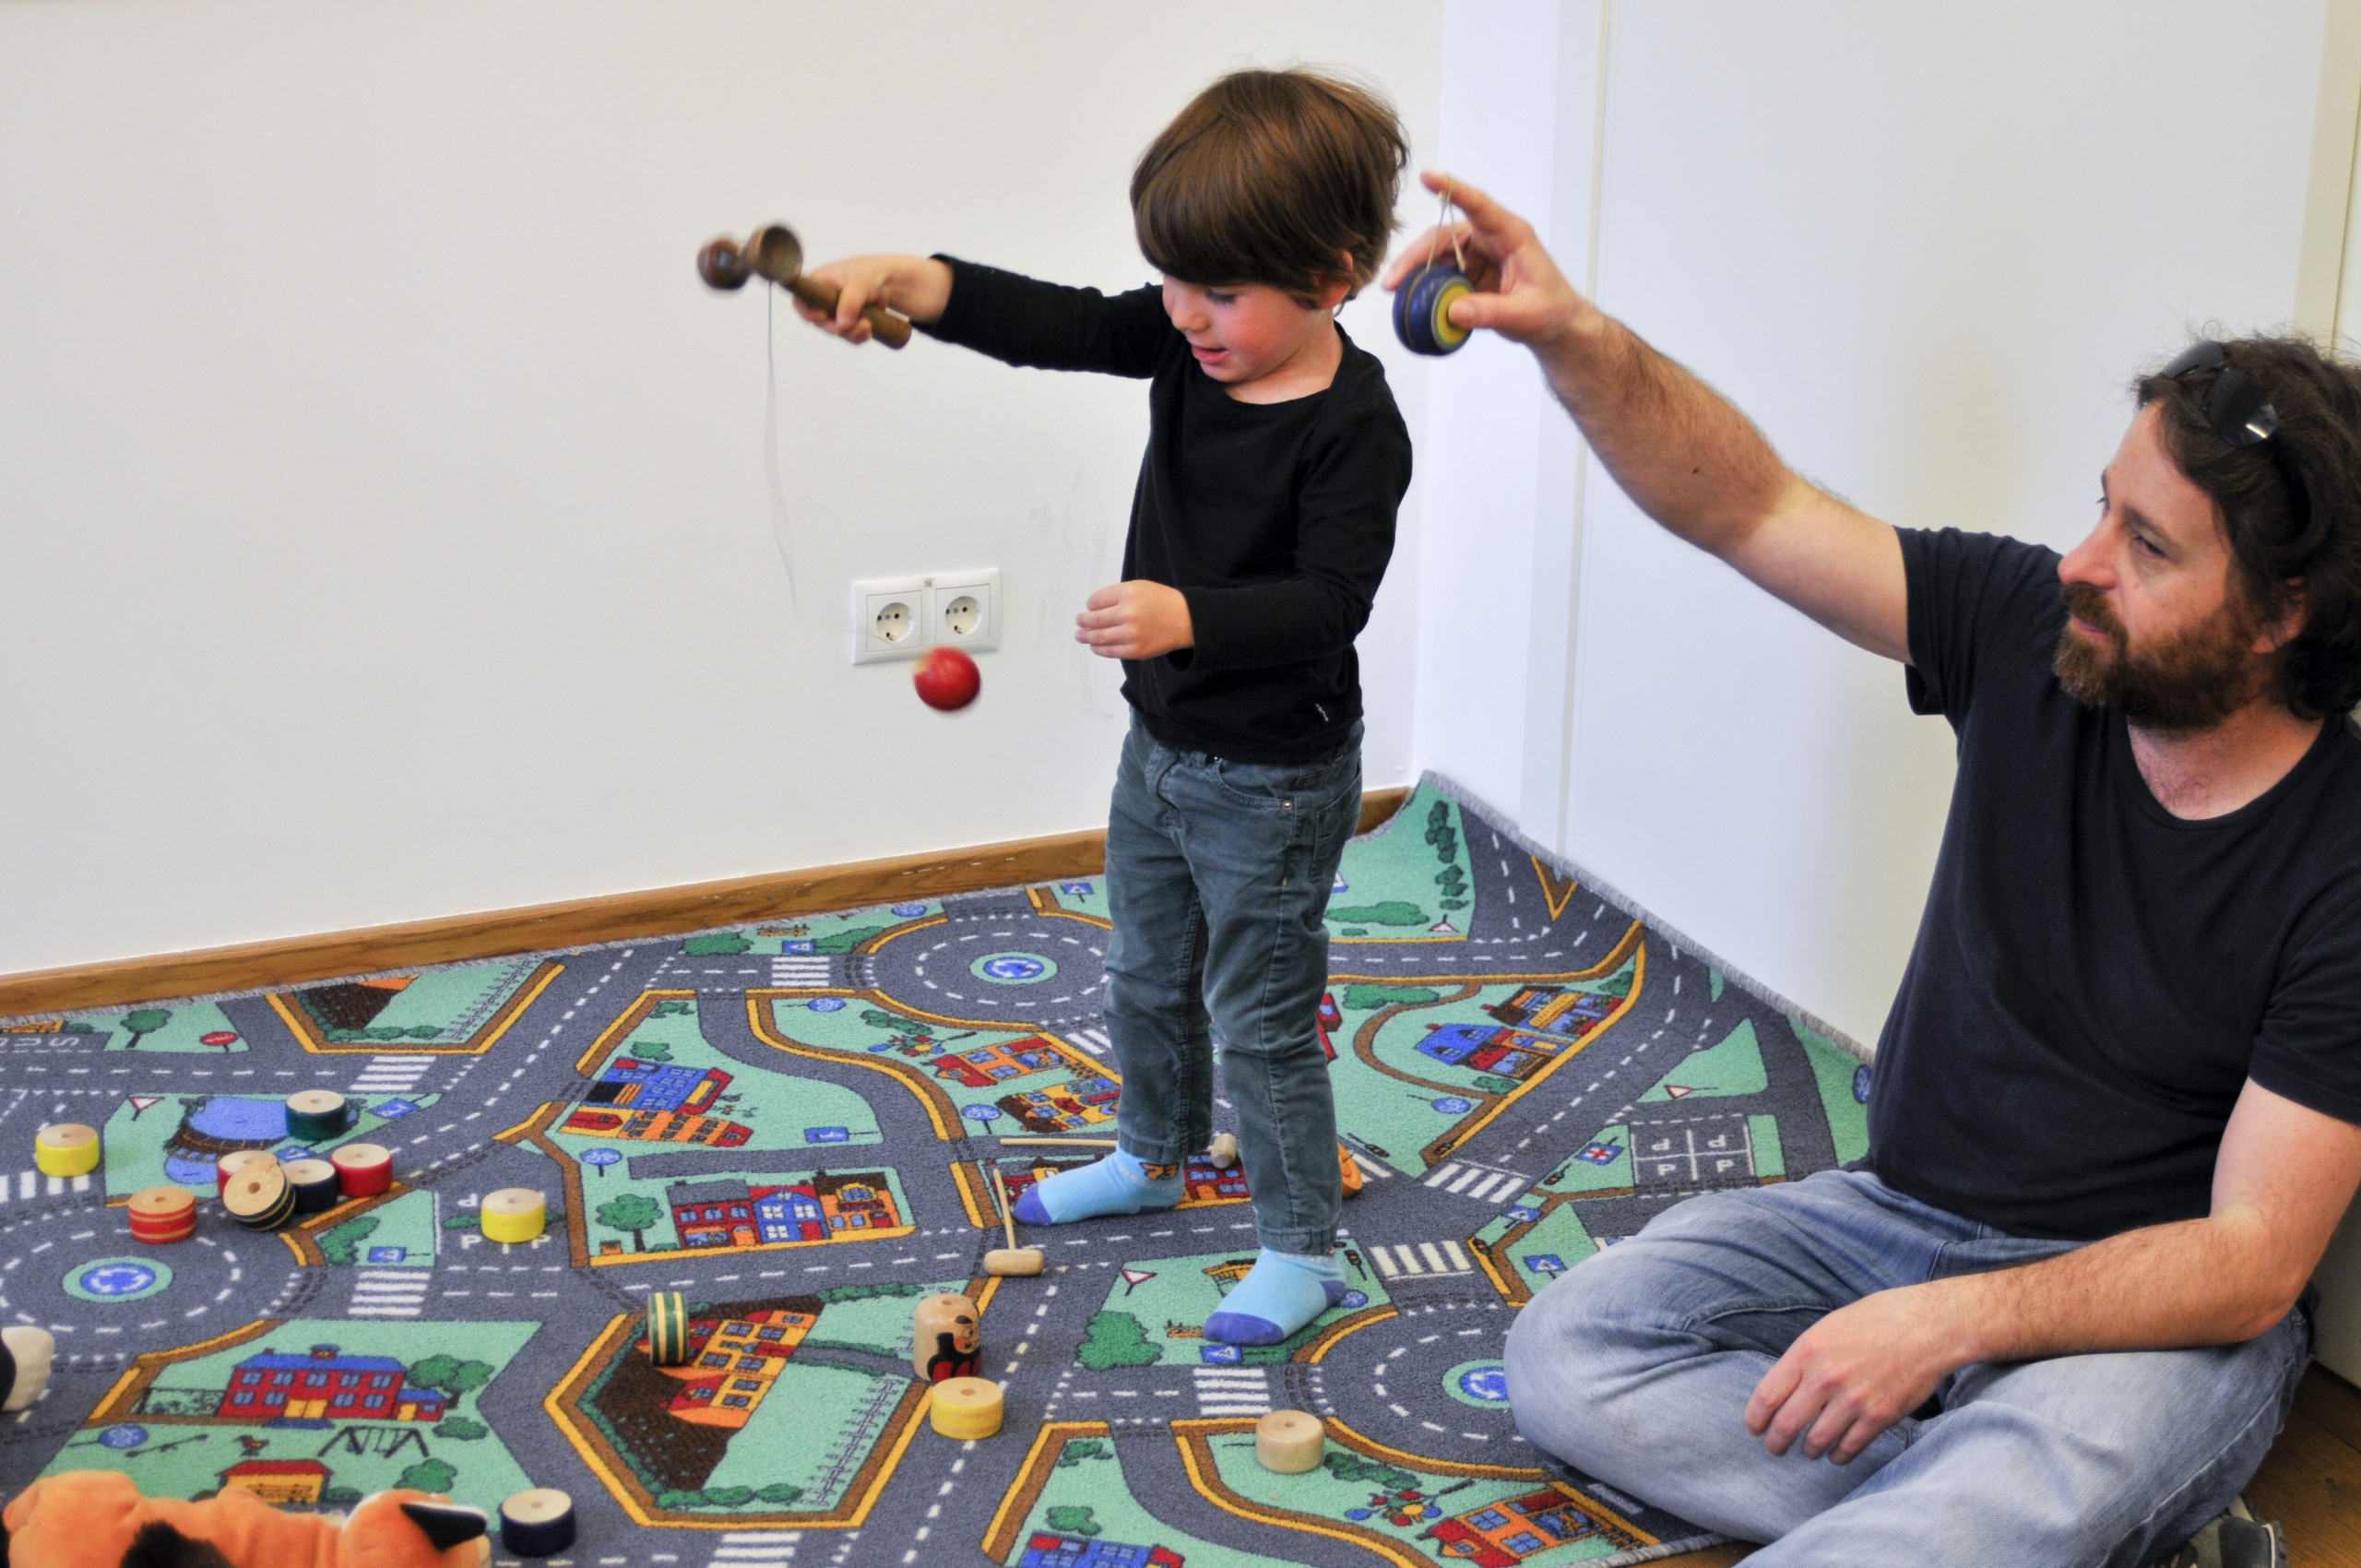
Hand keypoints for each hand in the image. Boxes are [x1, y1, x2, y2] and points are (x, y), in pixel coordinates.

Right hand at [791, 254, 950, 342]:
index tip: (820, 318)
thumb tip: (840, 324)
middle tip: (846, 327)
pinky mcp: (855, 321)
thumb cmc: (881, 271)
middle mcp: (829, 295)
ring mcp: (842, 310)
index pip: (802, 296)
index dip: (805, 310)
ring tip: (868, 326)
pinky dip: (858, 337)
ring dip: (850, 334)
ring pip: (835, 331)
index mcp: (824, 279)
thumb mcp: (865, 280)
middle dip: (833, 327)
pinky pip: (849, 336)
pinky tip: (869, 331)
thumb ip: (851, 300)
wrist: (908, 284)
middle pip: (817, 319)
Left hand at [1075, 581, 1192, 659]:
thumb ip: (1116, 595)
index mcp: (1128, 593)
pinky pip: (1110, 651)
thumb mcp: (1139, 587)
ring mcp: (1131, 634)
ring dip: (1085, 637)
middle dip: (1083, 621)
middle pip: (1094, 620)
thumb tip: (1092, 609)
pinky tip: (1094, 646)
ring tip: (1079, 636)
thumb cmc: (1160, 601)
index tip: (1090, 607)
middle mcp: (1128, 613)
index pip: (1096, 601)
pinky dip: (1098, 649)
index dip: (1090, 605)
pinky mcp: (1136, 651)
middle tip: (1079, 622)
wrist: (1186, 620)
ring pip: (1099, 637)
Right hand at [1382, 171, 1589, 351]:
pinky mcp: (1471, 271)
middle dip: (1415, 256)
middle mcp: (1491, 238)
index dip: (1453, 190)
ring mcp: (1479, 254)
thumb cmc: (1550, 312)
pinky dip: (1426, 286)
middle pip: (1444, 236)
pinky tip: (1413, 302)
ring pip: (1438, 254)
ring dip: (1416, 273)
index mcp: (1512, 235)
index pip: (1479, 206)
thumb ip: (1490, 313)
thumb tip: (1452, 311)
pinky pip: (1442, 273)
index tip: (1427, 176)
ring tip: (1397, 294)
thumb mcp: (1524, 315)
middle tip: (1392, 282)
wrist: (1557, 325)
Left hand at [1742, 1287, 1964, 1463]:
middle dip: (1775, 1442)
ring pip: (1816, 1442)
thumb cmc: (1877, 1320)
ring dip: (1808, 1451)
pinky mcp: (1879, 1416)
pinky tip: (1835, 1453)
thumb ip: (1804, 1358)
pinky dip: (1838, 1455)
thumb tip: (1785, 1387)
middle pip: (1786, 1425)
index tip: (1754, 1428)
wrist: (1928, 1327)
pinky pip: (1849, 1448)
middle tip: (1775, 1447)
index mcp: (1807, 1351)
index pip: (1767, 1396)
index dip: (1755, 1419)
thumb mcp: (1827, 1327)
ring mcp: (1853, 1399)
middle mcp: (1826, 1378)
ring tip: (1808, 1450)